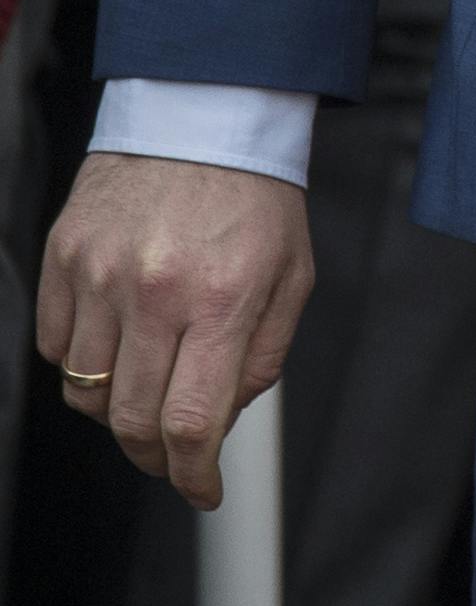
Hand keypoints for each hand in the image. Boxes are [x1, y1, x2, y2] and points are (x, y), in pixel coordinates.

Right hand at [37, 152, 314, 509]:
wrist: (202, 115)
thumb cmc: (255, 194)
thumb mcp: (292, 273)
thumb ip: (263, 355)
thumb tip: (223, 422)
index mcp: (221, 297)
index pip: (191, 421)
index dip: (191, 476)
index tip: (200, 490)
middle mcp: (153, 291)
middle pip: (132, 421)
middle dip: (155, 455)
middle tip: (173, 455)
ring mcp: (99, 275)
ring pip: (86, 393)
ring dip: (117, 409)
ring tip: (149, 385)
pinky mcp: (62, 259)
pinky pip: (53, 349)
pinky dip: (81, 365)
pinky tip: (117, 343)